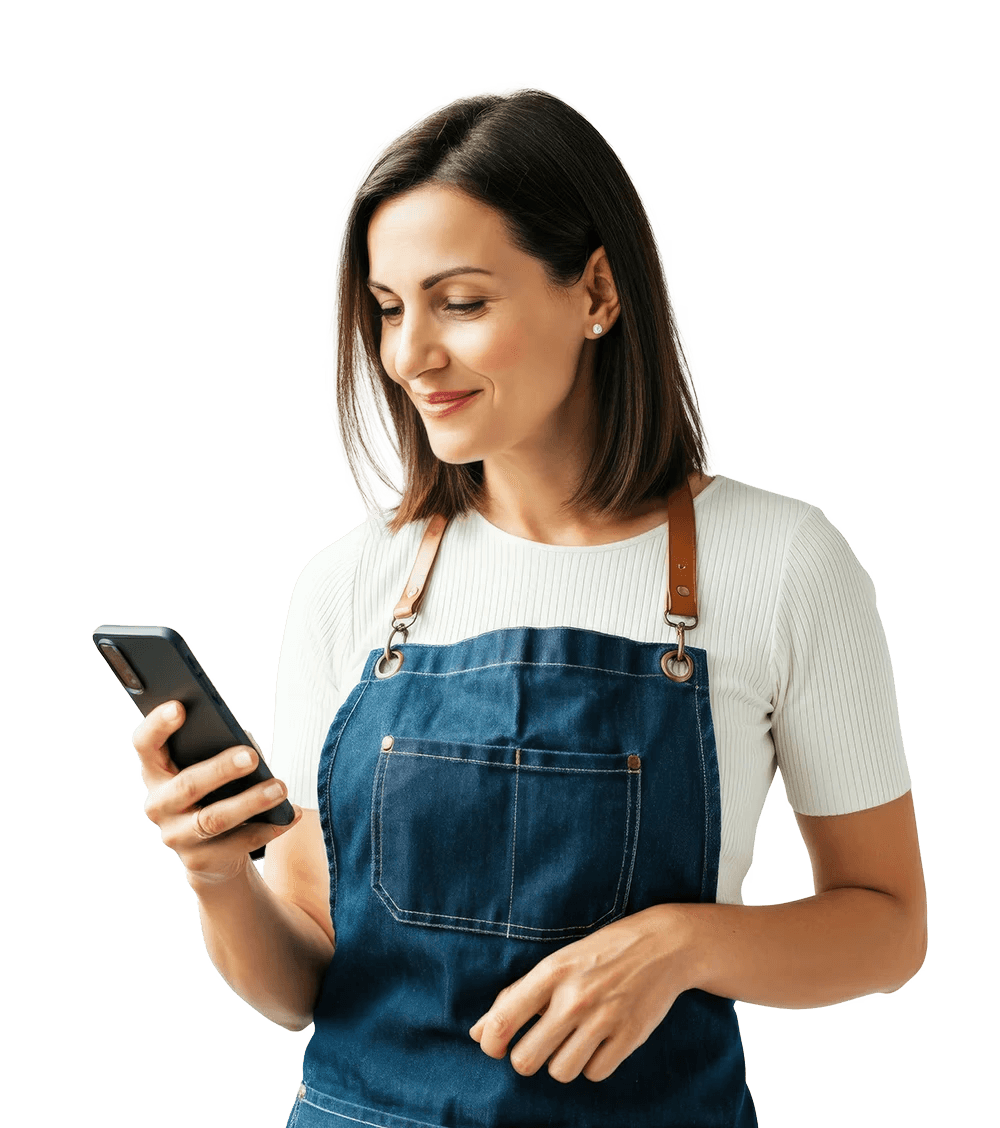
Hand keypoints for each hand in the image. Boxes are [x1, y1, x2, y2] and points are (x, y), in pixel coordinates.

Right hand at [134, 700, 301, 887]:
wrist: (211, 852)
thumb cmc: (214, 790)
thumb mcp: (210, 767)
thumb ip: (218, 751)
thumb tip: (247, 746)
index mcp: (156, 772)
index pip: (146, 745)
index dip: (158, 726)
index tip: (179, 706)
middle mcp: (159, 805)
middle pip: (187, 785)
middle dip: (221, 770)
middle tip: (252, 756)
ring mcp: (177, 836)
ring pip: (213, 819)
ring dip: (250, 802)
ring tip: (280, 788)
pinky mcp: (201, 859)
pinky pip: (238, 843)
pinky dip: (268, 827)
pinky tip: (290, 814)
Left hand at [469, 905, 691, 1083]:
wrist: (663, 945)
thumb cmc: (600, 954)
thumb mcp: (557, 963)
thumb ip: (516, 996)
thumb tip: (477, 1033)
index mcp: (552, 972)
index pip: (504, 1020)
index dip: (490, 1043)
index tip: (495, 1046)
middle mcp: (575, 997)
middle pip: (526, 1060)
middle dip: (527, 1058)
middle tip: (539, 1044)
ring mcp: (604, 1018)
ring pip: (560, 1072)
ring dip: (562, 1062)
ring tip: (573, 1039)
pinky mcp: (629, 1037)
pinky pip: (595, 1074)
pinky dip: (593, 1064)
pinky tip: (599, 1041)